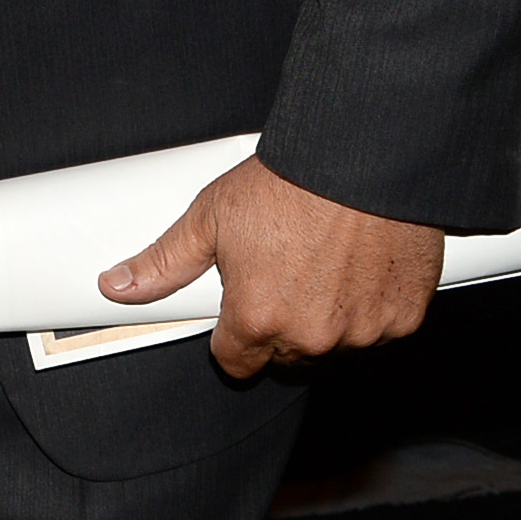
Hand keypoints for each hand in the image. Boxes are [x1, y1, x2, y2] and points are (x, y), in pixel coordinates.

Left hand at [100, 153, 442, 378]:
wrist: (360, 157)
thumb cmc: (286, 184)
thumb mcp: (209, 217)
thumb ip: (164, 262)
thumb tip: (116, 286)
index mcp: (257, 319)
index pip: (235, 362)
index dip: (232, 335)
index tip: (238, 308)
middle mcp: (311, 337)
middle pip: (285, 356)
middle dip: (278, 325)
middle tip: (282, 274)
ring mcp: (362, 331)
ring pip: (334, 345)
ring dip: (326, 318)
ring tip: (321, 263)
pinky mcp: (403, 318)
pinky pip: (380, 327)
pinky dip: (369, 306)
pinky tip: (358, 266)